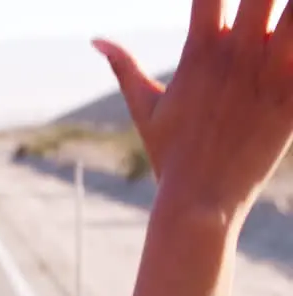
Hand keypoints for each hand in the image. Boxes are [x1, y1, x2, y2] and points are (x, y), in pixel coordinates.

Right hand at [95, 0, 292, 214]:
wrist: (200, 202)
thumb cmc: (170, 157)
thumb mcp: (144, 110)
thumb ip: (124, 67)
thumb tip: (96, 39)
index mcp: (201, 52)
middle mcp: (238, 56)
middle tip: (259, 6)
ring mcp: (270, 75)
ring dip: (292, 11)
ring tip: (286, 17)